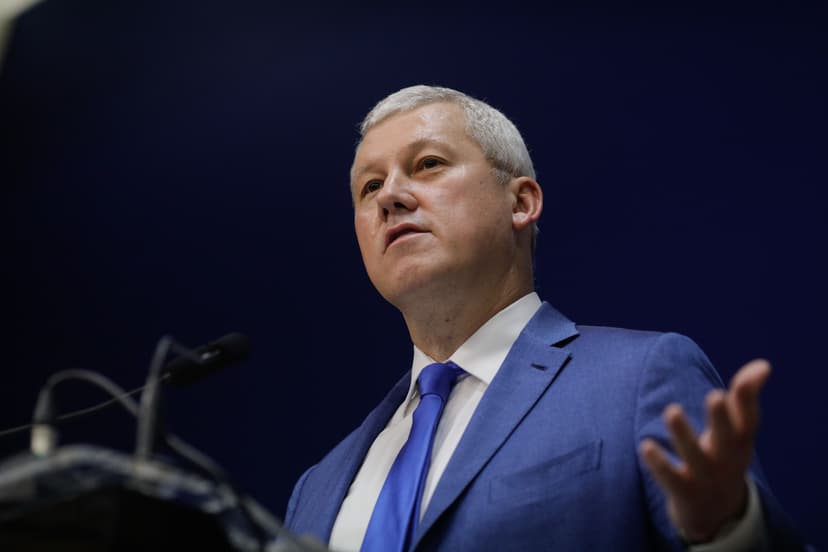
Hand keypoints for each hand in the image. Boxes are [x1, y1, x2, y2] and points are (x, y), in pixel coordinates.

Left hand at [639, 359, 770, 542]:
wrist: (716, 513)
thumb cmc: (725, 457)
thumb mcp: (738, 432)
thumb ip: (744, 398)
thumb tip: (763, 364)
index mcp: (740, 442)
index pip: (749, 419)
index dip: (750, 397)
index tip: (753, 373)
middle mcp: (726, 459)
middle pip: (726, 438)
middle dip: (722, 419)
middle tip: (715, 395)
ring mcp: (705, 477)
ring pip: (694, 456)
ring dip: (684, 434)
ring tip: (672, 410)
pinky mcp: (683, 491)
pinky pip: (670, 477)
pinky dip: (659, 464)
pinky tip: (645, 446)